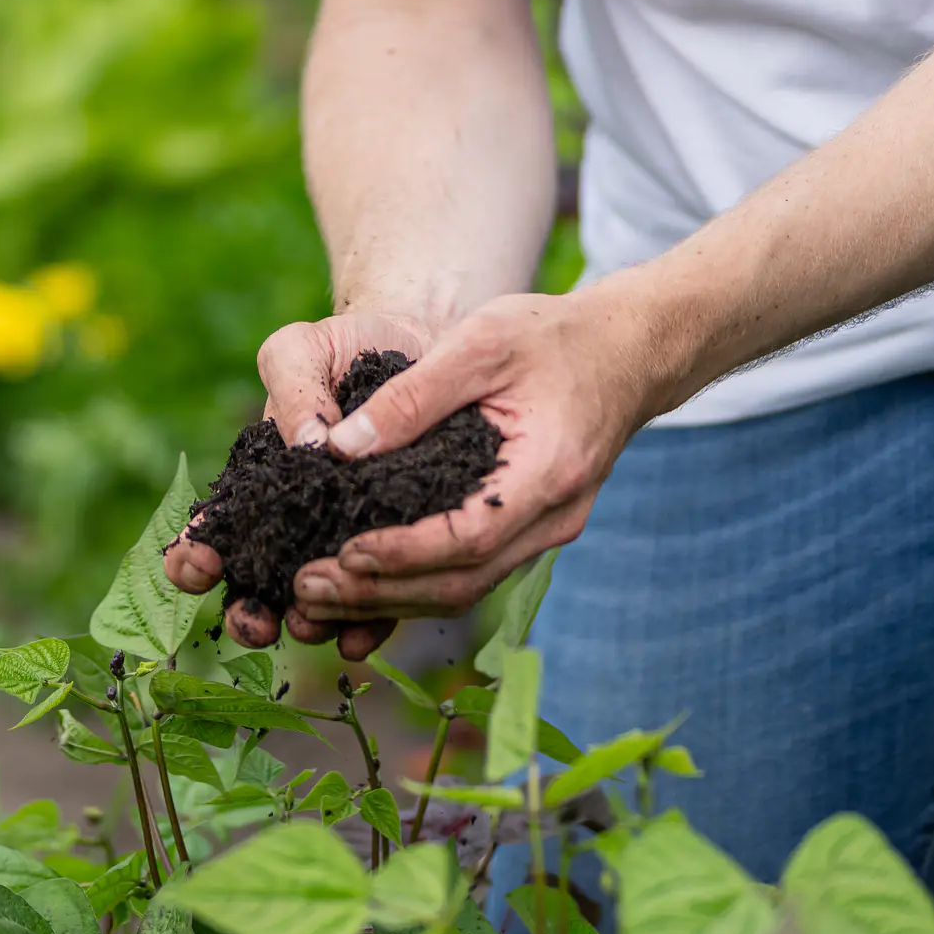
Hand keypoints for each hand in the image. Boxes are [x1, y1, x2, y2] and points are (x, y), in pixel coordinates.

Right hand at [161, 306, 436, 655]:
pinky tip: (365, 635)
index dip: (192, 555)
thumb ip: (292, 390)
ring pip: (317, 603)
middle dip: (249, 614)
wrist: (421, 348)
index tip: (197, 563)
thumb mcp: (302, 350)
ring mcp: (341, 543)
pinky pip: (379, 598)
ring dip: (309, 624)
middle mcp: (292, 524)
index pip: (212, 528)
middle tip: (257, 621)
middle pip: (256, 586)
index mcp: (255, 482)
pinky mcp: (393, 552)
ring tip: (312, 625)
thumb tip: (310, 444)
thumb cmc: (344, 349)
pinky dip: (369, 623)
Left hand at [283, 284, 660, 653]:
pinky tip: (365, 579)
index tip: (344, 553)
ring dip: (392, 598)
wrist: (627, 348)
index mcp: (547, 471)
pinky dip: (418, 581)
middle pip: (462, 582)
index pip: (470, 537)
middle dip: (381, 593)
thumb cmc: (554, 335)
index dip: (404, 554)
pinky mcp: (534, 529)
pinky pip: (473, 571)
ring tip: (318, 593)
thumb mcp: (481, 342)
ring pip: (466, 587)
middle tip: (306, 589)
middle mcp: (555, 517)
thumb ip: (413, 394)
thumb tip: (340, 446)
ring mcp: (549, 530)